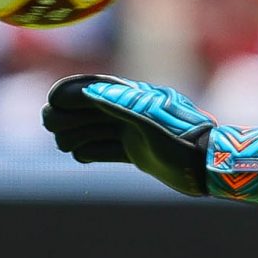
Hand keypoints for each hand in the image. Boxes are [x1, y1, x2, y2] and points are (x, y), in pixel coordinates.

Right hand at [42, 73, 257, 202]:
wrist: (209, 167)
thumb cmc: (184, 142)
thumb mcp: (152, 124)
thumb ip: (122, 107)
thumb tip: (90, 92)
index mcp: (135, 100)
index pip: (97, 90)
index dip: (73, 93)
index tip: (52, 101)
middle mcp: (133, 114)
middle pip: (93, 111)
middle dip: (70, 115)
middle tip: (49, 122)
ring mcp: (136, 134)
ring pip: (98, 130)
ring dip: (77, 133)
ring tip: (59, 140)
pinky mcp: (140, 153)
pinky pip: (109, 150)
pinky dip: (93, 151)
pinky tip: (78, 154)